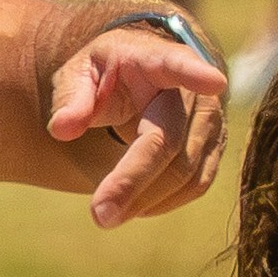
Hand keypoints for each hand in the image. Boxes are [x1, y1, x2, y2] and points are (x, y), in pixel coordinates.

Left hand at [51, 13, 231, 227]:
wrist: (141, 75)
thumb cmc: (107, 73)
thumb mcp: (81, 73)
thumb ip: (71, 97)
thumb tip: (62, 129)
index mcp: (157, 61)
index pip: (178, 65)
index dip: (195, 74)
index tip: (213, 81)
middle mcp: (194, 91)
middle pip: (169, 141)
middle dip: (134, 181)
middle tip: (99, 216)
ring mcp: (210, 121)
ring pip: (187, 171)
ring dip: (148, 199)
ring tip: (107, 216)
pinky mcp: (214, 147)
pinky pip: (197, 183)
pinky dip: (165, 201)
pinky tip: (136, 207)